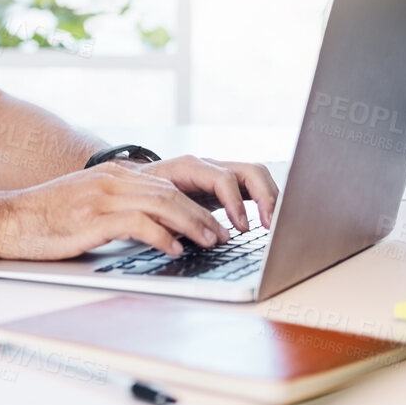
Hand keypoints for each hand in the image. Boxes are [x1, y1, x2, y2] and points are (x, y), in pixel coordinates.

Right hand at [0, 163, 234, 260]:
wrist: (5, 220)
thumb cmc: (44, 220)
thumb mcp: (87, 205)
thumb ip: (119, 209)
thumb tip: (155, 230)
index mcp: (114, 175)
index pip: (168, 183)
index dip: (197, 202)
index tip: (215, 221)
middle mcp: (113, 180)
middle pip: (173, 191)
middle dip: (204, 214)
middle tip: (223, 235)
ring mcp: (103, 196)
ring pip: (164, 203)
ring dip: (193, 225)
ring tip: (210, 242)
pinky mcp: (93, 217)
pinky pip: (139, 222)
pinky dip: (162, 236)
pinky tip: (174, 249)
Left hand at [135, 155, 278, 236]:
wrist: (131, 180)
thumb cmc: (139, 193)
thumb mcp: (150, 205)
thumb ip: (171, 218)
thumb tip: (195, 237)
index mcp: (190, 167)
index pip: (223, 179)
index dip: (236, 203)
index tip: (242, 228)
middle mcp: (209, 166)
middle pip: (250, 171)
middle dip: (265, 197)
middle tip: (270, 225)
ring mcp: (218, 173)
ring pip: (256, 176)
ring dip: (270, 198)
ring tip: (274, 225)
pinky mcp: (224, 185)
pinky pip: (251, 187)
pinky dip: (264, 201)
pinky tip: (267, 221)